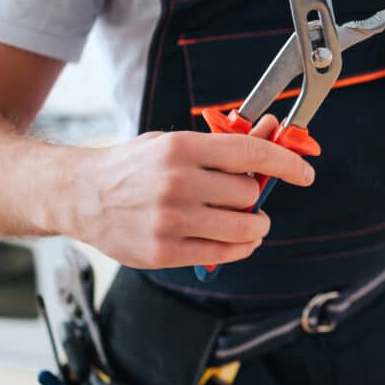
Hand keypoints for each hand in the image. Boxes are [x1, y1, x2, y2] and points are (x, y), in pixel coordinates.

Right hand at [69, 115, 314, 268]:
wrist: (79, 195)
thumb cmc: (133, 167)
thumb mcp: (174, 144)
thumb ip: (224, 144)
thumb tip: (274, 132)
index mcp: (181, 148)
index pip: (250, 154)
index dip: (286, 164)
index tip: (304, 174)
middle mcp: (177, 183)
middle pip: (249, 194)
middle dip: (255, 197)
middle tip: (247, 197)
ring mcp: (170, 220)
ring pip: (243, 226)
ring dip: (255, 225)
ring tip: (249, 221)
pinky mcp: (164, 252)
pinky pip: (224, 252)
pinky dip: (240, 247)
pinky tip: (235, 239)